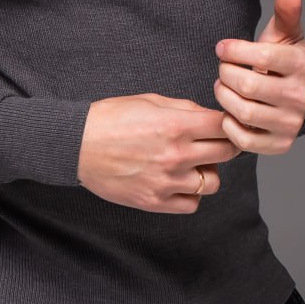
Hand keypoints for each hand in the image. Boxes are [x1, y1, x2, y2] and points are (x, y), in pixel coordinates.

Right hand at [77, 93, 241, 213]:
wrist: (77, 145)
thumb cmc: (110, 118)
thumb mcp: (150, 100)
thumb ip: (184, 109)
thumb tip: (208, 116)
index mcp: (176, 125)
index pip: (223, 125)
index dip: (227, 122)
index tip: (223, 124)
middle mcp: (176, 154)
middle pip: (226, 152)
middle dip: (225, 144)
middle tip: (214, 142)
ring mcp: (167, 181)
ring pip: (213, 181)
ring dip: (207, 171)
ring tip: (192, 164)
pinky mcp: (155, 201)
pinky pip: (192, 203)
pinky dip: (190, 193)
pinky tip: (179, 181)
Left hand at [213, 0, 304, 155]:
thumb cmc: (286, 62)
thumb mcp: (288, 35)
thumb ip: (286, 13)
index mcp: (304, 66)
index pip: (263, 56)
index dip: (234, 50)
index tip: (222, 48)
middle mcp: (301, 97)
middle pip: (248, 84)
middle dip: (226, 73)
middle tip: (222, 69)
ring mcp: (291, 124)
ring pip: (244, 112)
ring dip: (224, 97)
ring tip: (223, 87)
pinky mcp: (278, 144)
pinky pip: (243, 139)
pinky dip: (229, 125)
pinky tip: (230, 112)